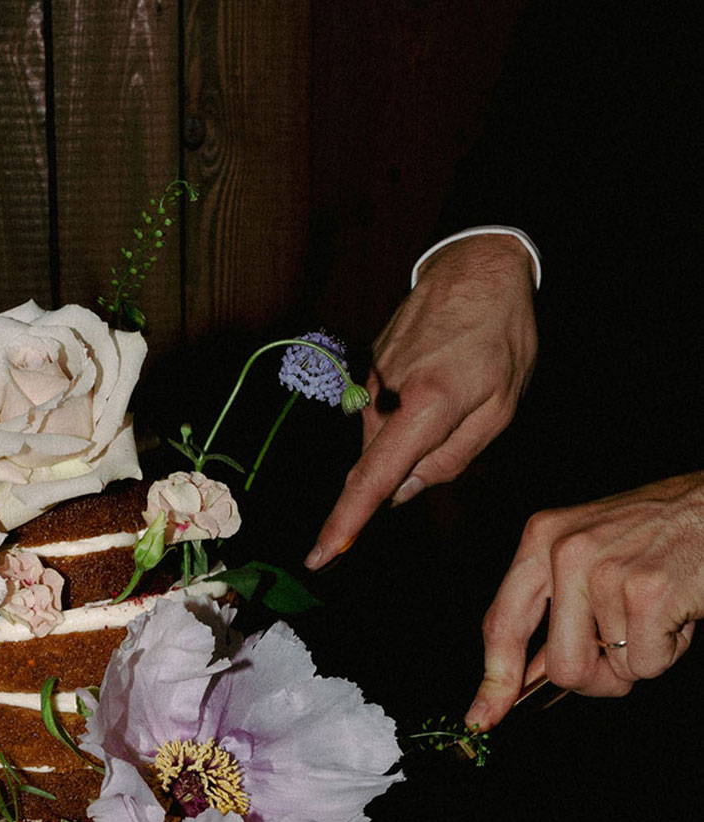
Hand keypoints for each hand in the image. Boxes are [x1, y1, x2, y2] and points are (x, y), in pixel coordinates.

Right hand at [305, 234, 536, 568]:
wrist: (478, 263)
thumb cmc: (501, 336)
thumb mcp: (499, 408)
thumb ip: (452, 458)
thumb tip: (404, 491)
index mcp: (425, 405)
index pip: (373, 478)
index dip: (347, 521)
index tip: (322, 555)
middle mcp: (387, 392)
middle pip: (380, 461)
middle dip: (407, 466)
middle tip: (458, 423)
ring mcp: (373, 375)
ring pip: (381, 436)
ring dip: (409, 434)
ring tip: (453, 390)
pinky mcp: (369, 363)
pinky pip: (380, 408)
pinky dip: (403, 411)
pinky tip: (436, 377)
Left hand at [466, 473, 703, 728]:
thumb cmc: (661, 533)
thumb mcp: (592, 554)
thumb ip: (554, 612)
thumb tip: (527, 678)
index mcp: (542, 538)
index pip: (502, 624)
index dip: (494, 681)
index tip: (482, 719)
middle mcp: (566, 550)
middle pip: (561, 668)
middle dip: (597, 678)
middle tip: (626, 652)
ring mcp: (606, 570)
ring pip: (612, 670)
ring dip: (642, 655)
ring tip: (660, 609)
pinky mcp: (647, 591)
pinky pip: (646, 664)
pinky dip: (670, 651)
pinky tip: (680, 610)